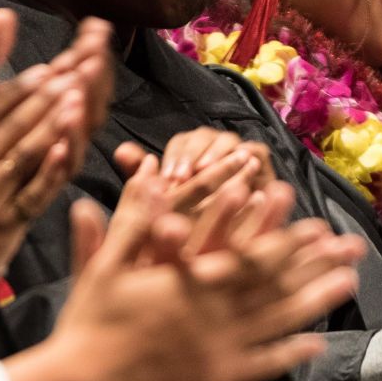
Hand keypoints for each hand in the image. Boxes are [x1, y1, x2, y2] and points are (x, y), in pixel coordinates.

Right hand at [0, 10, 106, 322]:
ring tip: (78, 97)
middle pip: (13, 125)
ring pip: (27, 152)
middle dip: (46, 96)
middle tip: (74, 71)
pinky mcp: (5, 225)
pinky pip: (34, 194)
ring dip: (54, 123)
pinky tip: (68, 150)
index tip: (44, 69)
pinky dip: (51, 171)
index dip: (18, 89)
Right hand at [12, 160, 362, 380]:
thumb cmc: (88, 324)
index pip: (245, 253)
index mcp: (188, 283)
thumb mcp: (104, 264)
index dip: (280, 234)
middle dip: (314, 262)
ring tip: (347, 283)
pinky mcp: (214, 378)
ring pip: (277, 322)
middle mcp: (212, 314)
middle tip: (349, 245)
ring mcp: (217, 348)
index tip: (309, 217)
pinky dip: (288, 353)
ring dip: (315, 301)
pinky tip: (315, 344)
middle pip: (275, 284)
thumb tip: (145, 173)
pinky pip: (260, 365)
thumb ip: (131, 218)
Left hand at [111, 128, 273, 215]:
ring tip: (206, 172)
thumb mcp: (165, 208)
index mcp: (187, 154)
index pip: (178, 144)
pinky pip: (256, 151)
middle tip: (183, 177)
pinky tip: (241, 170)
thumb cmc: (195, 226)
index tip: (168, 180)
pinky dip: (249, 156)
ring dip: (217, 153)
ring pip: (228, 140)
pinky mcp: (261, 162)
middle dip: (192, 155)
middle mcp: (212, 148)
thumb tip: (121, 150)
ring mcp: (237, 153)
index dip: (173, 159)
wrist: (236, 243)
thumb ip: (142, 182)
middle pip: (202, 136)